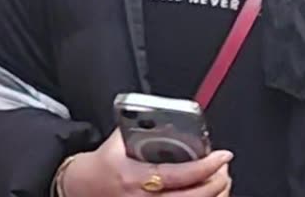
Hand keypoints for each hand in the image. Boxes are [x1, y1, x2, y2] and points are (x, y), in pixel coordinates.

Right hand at [59, 131, 232, 196]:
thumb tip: (161, 115)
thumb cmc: (99, 167)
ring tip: (221, 180)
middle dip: (216, 183)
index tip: (222, 156)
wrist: (79, 189)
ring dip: (213, 196)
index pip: (178, 176)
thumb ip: (138, 128)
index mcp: (134, 177)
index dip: (205, 166)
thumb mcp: (115, 143)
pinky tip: (208, 194)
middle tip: (225, 168)